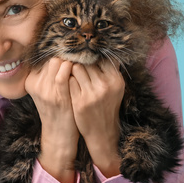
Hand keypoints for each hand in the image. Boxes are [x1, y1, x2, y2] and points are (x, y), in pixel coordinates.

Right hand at [24, 58, 79, 182]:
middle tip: (78, 65)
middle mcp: (35, 84)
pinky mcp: (56, 95)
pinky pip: (63, 73)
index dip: (61, 58)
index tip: (72, 62)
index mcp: (31, 81)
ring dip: (72, 63)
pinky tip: (82, 74)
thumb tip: (65, 56)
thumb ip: (50, 75)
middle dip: (66, 59)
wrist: (60, 136)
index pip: (46, 59)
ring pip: (57, 62)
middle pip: (52, 59)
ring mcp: (44, 90)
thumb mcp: (49, 92)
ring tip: (81, 70)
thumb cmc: (59, 111)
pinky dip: (73, 70)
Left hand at [69, 59, 123, 176]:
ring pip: (76, 68)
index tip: (87, 57)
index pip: (101, 57)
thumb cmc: (107, 106)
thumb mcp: (115, 88)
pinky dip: (67, 80)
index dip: (92, 56)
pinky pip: (69, 81)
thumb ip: (111, 70)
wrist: (102, 132)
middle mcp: (105, 86)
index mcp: (116, 80)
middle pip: (87, 61)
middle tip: (76, 62)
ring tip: (72, 72)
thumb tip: (102, 51)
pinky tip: (68, 83)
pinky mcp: (79, 101)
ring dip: (72, 68)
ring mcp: (92, 94)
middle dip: (81, 61)